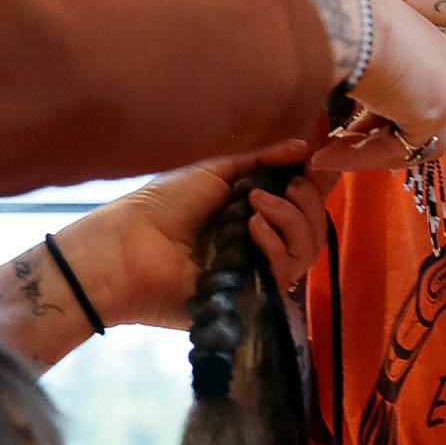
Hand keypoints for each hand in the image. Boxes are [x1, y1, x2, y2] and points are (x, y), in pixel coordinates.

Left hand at [54, 141, 334, 328]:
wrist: (130, 247)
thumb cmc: (165, 204)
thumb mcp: (215, 172)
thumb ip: (261, 160)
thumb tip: (304, 146)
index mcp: (254, 213)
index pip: (303, 205)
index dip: (315, 187)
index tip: (313, 166)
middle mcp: (262, 244)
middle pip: (313, 229)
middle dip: (308, 202)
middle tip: (288, 187)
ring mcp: (259, 273)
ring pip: (306, 251)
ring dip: (291, 220)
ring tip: (258, 206)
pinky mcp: (252, 298)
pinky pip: (286, 274)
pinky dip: (275, 246)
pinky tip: (253, 228)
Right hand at [278, 0, 445, 171]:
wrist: (347, 13)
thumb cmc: (340, 16)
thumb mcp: (353, 45)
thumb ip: (361, 70)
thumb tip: (338, 86)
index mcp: (429, 43)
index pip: (411, 92)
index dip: (376, 115)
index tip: (343, 126)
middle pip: (414, 119)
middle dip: (371, 136)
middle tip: (333, 144)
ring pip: (408, 138)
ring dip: (361, 151)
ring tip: (321, 154)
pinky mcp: (438, 108)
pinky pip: (399, 148)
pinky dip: (360, 156)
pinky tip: (324, 154)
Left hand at [398, 0, 445, 196]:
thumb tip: (431, 26)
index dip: (409, 2)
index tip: (396, 22)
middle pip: (417, 4)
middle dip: (393, 25)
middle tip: (380, 50)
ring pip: (410, 38)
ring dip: (391, 53)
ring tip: (383, 74)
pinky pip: (410, 79)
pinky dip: (393, 89)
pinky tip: (386, 104)